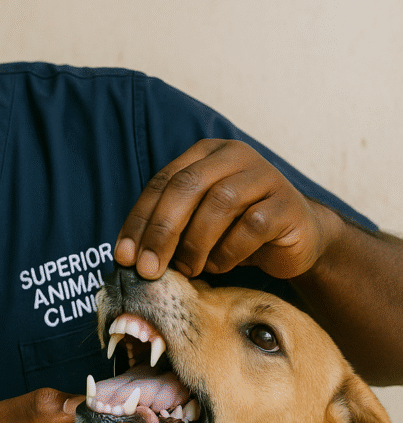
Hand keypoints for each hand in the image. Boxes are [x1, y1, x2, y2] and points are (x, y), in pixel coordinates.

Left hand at [114, 139, 335, 280]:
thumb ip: (169, 226)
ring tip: (189, 269)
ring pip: (220, 203)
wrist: (297, 238)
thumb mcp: (197, 222)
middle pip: (187, 186)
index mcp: (205, 154)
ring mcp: (264, 176)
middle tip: (148, 269)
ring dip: (196, 244)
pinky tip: (221, 265)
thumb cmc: (237, 230)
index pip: (163, 181)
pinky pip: (252, 226)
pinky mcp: (287, 204)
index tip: (124, 257)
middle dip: (162, 231)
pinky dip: (229, 252)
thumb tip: (129, 255)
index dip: (140, 219)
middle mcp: (234, 156)